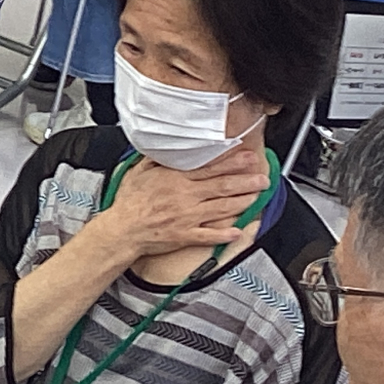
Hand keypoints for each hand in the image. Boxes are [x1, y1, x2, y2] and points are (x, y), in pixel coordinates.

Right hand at [93, 151, 269, 261]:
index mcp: (175, 179)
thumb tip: (166, 148)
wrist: (122, 229)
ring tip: (257, 197)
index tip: (247, 157)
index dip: (232, 163)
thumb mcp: (138, 172)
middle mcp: (185, 197)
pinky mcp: (185, 235)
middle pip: (222, 186)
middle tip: (262, 177)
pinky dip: (225, 234)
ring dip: (242, 202)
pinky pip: (209, 235)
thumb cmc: (128, 202)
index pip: (209, 168)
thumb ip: (155, 160)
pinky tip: (239, 231)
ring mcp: (187, 217)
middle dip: (245, 181)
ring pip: (221, 208)